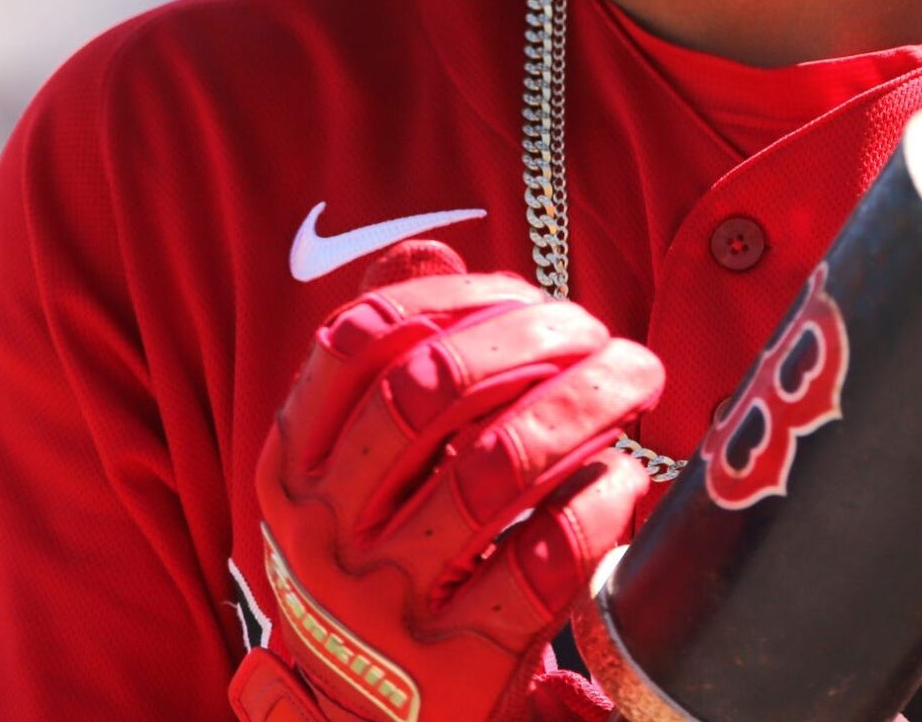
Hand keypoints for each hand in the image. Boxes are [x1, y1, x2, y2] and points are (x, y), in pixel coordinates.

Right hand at [232, 242, 662, 721]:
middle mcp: (324, 540)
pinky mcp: (463, 670)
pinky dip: (600, 503)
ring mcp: (389, 608)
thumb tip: (421, 250)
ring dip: (583, 405)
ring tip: (632, 383)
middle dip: (532, 338)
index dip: (451, 298)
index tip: (521, 293)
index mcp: (289, 476)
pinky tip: (626, 481)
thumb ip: (384, 364)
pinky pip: (546, 559)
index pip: (354, 342)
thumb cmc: (388, 574)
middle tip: (598, 330)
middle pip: (432, 388)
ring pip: (497, 465)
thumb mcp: (355, 479)